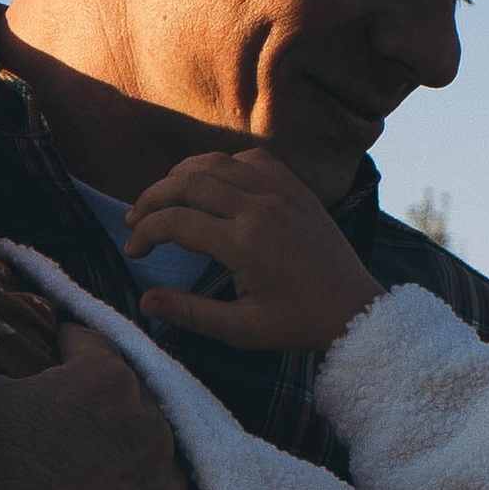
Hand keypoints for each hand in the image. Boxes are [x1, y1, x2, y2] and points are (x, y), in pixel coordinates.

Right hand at [0, 248, 208, 489]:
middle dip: (99, 407)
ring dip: (132, 453)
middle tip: (55, 438)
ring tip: (82, 475)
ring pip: (159, 449)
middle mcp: (152, 428)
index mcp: (107, 380)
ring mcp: (170, 488)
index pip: (94, 348)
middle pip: (132, 398)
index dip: (60, 362)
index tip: (36, 389)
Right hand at [122, 145, 384, 355]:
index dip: (146, 233)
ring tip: (164, 201)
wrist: (355, 309)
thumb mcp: (243, 330)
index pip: (176, 222)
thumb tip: (145, 301)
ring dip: (180, 177)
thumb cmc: (299, 324)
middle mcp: (260, 207)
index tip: (133, 250)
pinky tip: (209, 187)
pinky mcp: (294, 186)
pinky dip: (220, 166)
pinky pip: (247, 159)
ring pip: (213, 163)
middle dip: (152, 198)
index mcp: (245, 243)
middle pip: (186, 182)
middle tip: (136, 220)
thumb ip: (191, 314)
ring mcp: (279, 190)